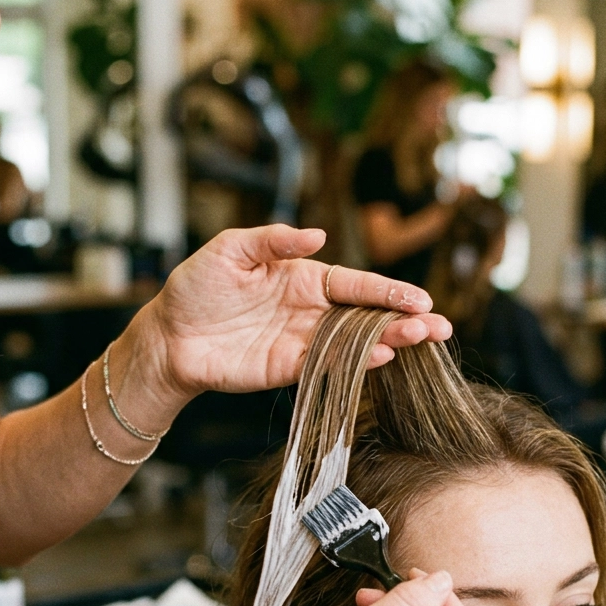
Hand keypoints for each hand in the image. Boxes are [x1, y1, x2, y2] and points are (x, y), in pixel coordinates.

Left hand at [137, 224, 450, 400]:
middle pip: (366, 316)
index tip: (419, 300)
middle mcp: (310, 311)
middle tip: (438, 328)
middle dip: (404, 321)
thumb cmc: (196, 287)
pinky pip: (326, 367)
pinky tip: (381, 358)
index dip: (388, 292)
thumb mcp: (230, 249)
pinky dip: (354, 364)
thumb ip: (272, 239)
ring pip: (354, 344)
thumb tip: (318, 235)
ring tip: (420, 340)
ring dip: (389, 343)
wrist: (167, 335)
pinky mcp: (286, 370)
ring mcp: (301, 342)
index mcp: (303, 278)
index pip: (355, 284)